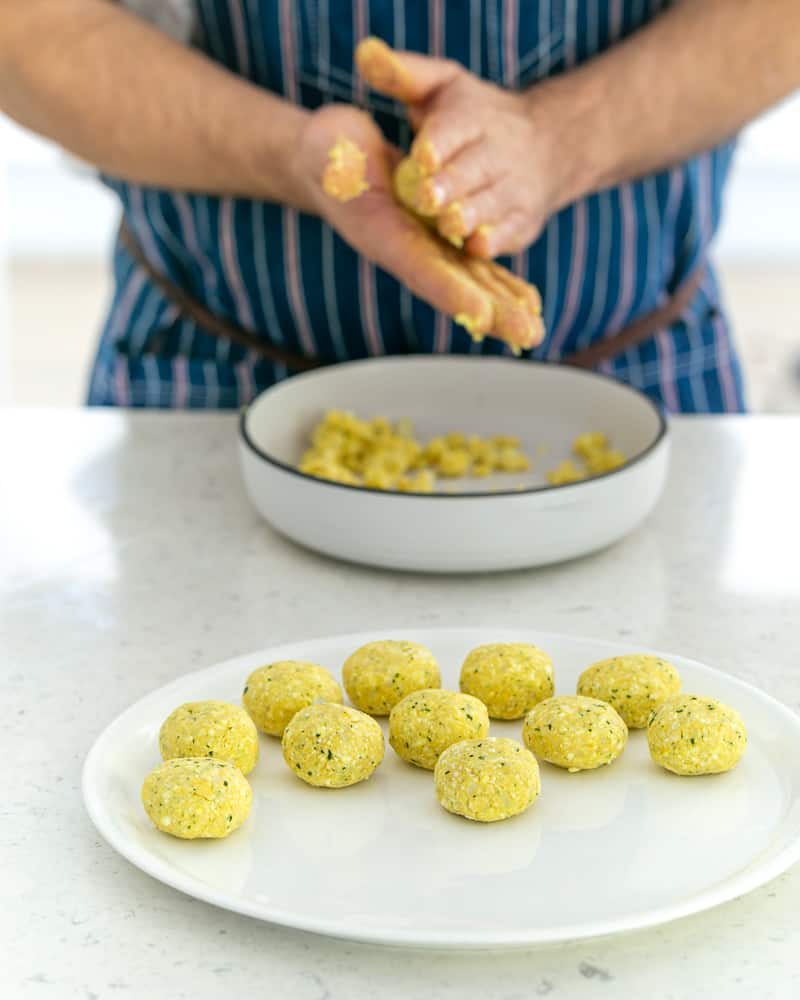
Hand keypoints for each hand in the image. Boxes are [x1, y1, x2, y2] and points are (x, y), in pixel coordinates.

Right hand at [296, 103, 543, 349]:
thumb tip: (342, 164)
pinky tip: (529, 305)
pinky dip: (502, 287)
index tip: (481, 314)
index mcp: (379, 233)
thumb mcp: (326, 150)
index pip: (418, 266)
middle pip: (454, 287)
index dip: (449, 290)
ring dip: (504, 308)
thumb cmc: (328, 154)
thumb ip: (334, 163)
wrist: (335, 163)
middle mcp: (405, 251)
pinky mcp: (439, 241)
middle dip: (491, 312)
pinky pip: (475, 268)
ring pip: (471, 283)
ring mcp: (424, 249)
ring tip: (535, 333)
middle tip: (527, 335)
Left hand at [356, 37, 582, 258]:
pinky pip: (510, 234)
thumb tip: (365, 57)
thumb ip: (403, 75)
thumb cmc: (476, 117)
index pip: (455, 128)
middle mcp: (498, 152)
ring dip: (472, 216)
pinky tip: (475, 247)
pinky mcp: (523, 222)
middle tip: (427, 197)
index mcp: (474, 116)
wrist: (548, 145)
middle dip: (451, 183)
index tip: (421, 156)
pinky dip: (496, 241)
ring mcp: (514, 189)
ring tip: (450, 224)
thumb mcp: (443, 85)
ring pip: (493, 203)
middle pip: (473, 169)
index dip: (438, 142)